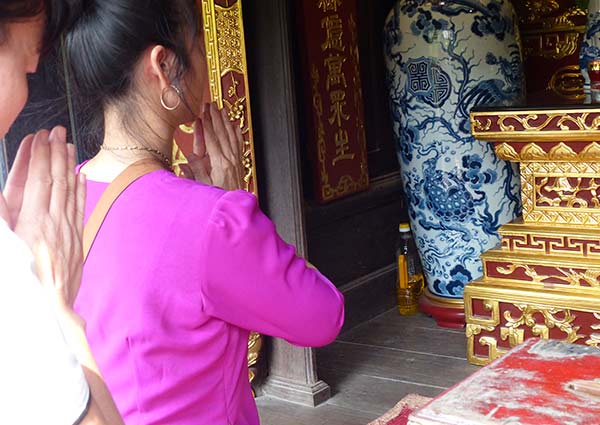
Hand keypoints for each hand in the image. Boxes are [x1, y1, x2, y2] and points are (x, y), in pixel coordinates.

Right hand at [7, 127, 85, 309]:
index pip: (38, 180)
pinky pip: (78, 210)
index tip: (40, 136)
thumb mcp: (3, 247)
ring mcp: (68, 233)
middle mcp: (54, 224)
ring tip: (69, 145)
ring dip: (69, 167)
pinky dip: (80, 191)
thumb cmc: (17, 282)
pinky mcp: (75, 243)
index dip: (39, 155)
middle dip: (56, 153)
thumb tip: (2, 192)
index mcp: (33, 223)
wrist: (45, 315)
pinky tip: (80, 177)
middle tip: (57, 131)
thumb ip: (2, 215)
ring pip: (70, 192)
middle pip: (57, 181)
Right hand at [180, 103, 244, 190]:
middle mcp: (229, 160)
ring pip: (231, 136)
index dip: (206, 124)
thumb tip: (188, 158)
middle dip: (216, 118)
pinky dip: (237, 133)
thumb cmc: (216, 198)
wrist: (233, 208)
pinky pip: (239, 144)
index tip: (202, 113)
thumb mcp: (202, 187)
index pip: (212, 139)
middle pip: (222, 134)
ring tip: (221, 109)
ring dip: (225, 122)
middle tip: (211, 105)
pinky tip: (235, 126)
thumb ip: (196, 171)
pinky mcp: (239, 164)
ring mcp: (236, 161)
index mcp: (220, 164)